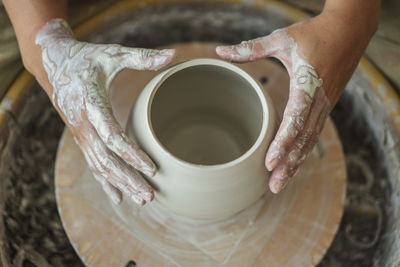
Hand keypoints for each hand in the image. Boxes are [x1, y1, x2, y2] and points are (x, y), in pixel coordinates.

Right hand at [36, 19, 174, 204]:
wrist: (53, 63)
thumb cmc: (86, 58)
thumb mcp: (113, 54)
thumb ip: (142, 57)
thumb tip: (173, 54)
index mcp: (91, 104)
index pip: (112, 136)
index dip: (132, 154)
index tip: (152, 168)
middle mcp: (83, 125)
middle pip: (106, 160)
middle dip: (128, 179)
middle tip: (150, 196)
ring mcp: (81, 134)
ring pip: (100, 167)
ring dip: (120, 185)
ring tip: (142, 201)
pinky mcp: (82, 138)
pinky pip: (94, 164)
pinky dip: (106, 182)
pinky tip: (119, 197)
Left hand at [216, 12, 376, 192]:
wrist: (350, 30)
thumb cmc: (314, 33)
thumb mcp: (282, 39)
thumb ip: (251, 48)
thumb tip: (220, 51)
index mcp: (308, 83)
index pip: (295, 119)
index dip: (283, 142)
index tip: (270, 162)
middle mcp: (319, 99)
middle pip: (304, 138)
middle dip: (289, 164)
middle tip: (273, 186)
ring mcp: (325, 105)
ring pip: (310, 140)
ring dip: (296, 163)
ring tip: (280, 184)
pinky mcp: (325, 106)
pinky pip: (314, 133)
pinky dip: (302, 151)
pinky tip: (293, 164)